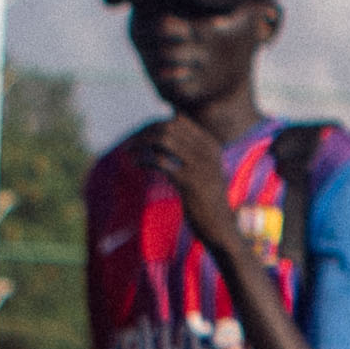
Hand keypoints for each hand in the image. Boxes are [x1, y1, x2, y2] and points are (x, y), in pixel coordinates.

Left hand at [140, 114, 255, 238]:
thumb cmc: (207, 200)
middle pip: (169, 127)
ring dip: (142, 143)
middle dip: (145, 132)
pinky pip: (160, 161)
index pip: (178, 121)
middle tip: (131, 144)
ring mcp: (199, 165)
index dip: (156, 124)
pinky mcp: (189, 182)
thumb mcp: (203, 170)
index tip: (141, 135)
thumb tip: (160, 138)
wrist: (220, 227)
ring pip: (163, 140)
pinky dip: (144, 160)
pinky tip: (137, 164)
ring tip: (129, 152)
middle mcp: (207, 150)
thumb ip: (189, 152)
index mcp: (210, 144)